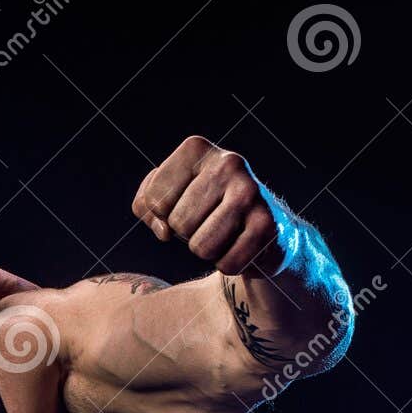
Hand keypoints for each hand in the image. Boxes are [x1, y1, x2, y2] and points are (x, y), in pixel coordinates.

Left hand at [133, 136, 282, 275]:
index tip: (182, 207)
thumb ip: (145, 206)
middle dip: (186, 234)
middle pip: (178, 223)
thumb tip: (163, 230)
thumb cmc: (202, 209)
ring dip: (206, 251)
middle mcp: (227, 162)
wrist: (259, 227)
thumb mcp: (166, 197)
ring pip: (200, 246)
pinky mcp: (266, 223)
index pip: (154, 198)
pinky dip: (228, 264)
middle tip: (207, 222)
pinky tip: (240, 245)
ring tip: (223, 233)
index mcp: (195, 148)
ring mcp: (250, 191)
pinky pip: (226, 263)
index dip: (160, 215)